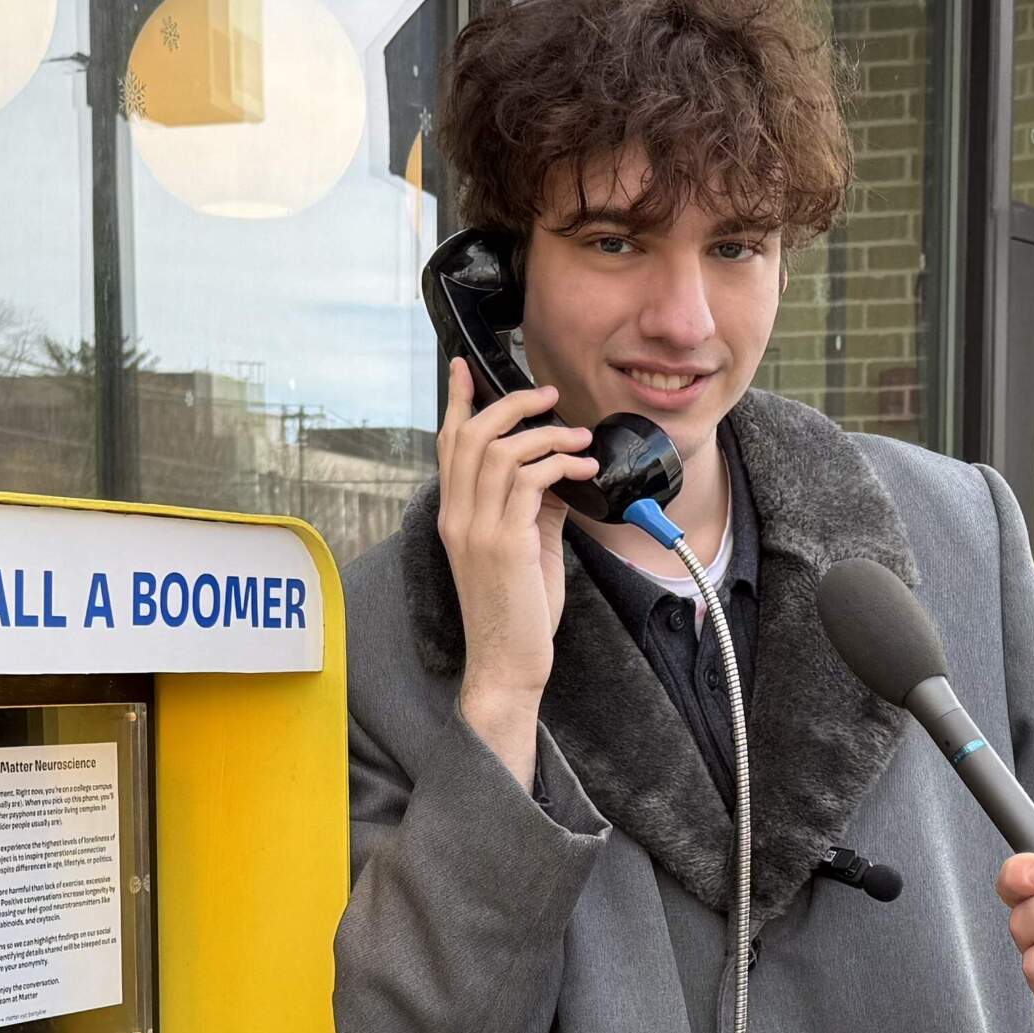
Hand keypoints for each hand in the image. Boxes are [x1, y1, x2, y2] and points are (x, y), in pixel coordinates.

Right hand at [437, 359, 596, 787]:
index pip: (448, 445)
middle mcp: (457, 517)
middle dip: (512, 404)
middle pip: (472, 434)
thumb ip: (534, 507)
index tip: (465, 367)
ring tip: (580, 439)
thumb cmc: (518, 613)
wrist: (507, 665)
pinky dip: (561, 464)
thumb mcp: (526, 549)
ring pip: (501, 451)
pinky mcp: (504, 543)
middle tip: (549, 396)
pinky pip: (530, 480)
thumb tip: (559, 472)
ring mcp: (476, 529)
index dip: (458, 401)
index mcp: (455, 516)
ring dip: (548, 434)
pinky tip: (585, 471)